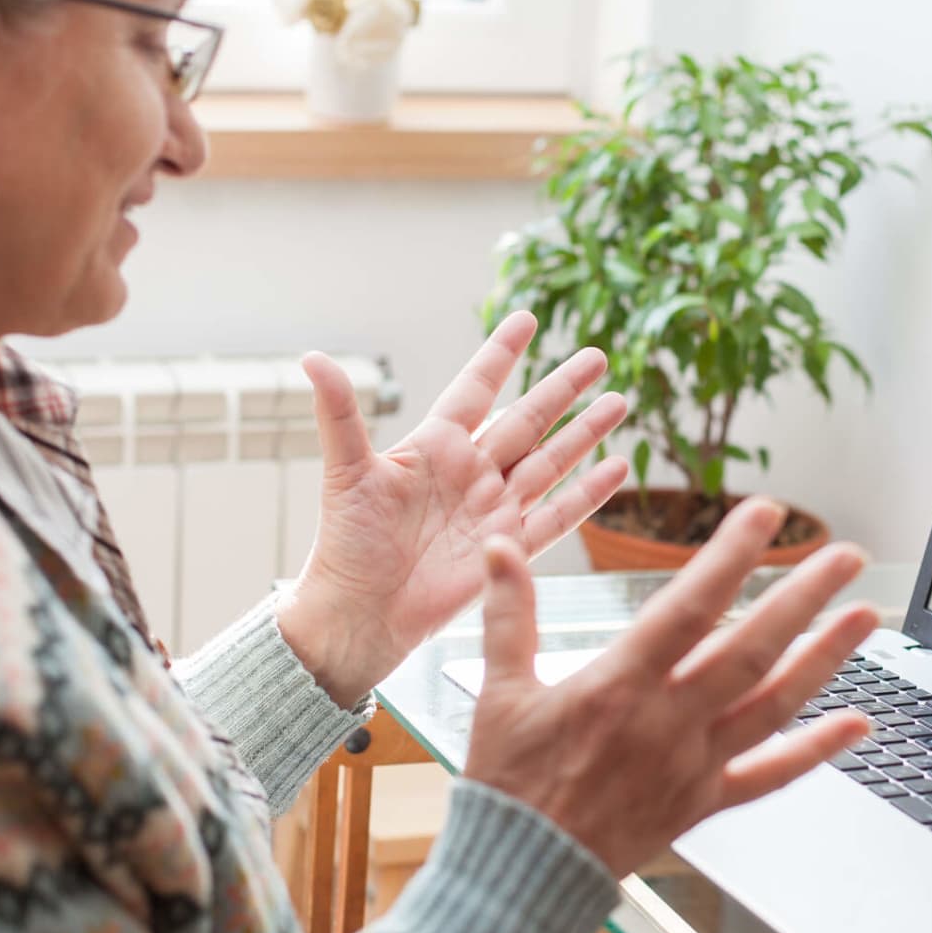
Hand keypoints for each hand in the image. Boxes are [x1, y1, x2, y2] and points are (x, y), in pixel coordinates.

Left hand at [278, 312, 629, 706]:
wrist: (360, 613)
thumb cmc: (345, 544)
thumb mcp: (346, 471)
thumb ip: (340, 413)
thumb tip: (312, 358)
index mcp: (435, 446)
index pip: (476, 388)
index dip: (501, 355)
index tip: (527, 319)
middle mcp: (471, 473)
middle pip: (527, 419)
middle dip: (563, 388)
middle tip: (597, 355)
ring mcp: (494, 509)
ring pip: (550, 461)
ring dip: (584, 432)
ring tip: (619, 400)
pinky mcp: (509, 548)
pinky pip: (557, 516)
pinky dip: (587, 494)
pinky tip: (616, 467)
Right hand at [465, 500, 880, 877]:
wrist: (522, 874)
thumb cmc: (509, 784)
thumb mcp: (497, 691)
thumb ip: (508, 614)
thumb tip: (500, 547)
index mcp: (617, 687)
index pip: (688, 608)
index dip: (730, 557)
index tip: (764, 515)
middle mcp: (666, 723)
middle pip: (749, 651)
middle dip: (802, 598)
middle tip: (845, 555)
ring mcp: (692, 765)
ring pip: (772, 706)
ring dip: (823, 659)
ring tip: (864, 616)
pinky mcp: (703, 803)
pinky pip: (769, 777)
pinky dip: (815, 751)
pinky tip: (856, 724)